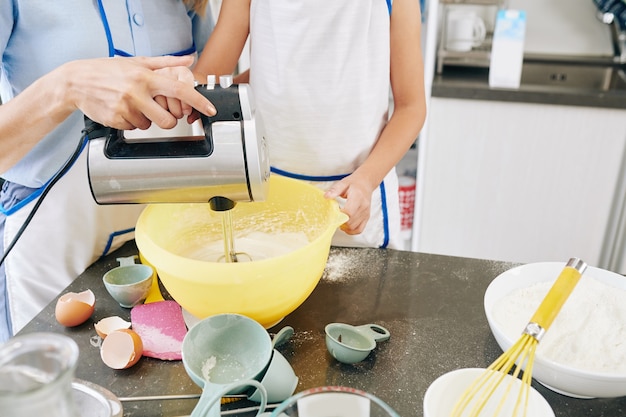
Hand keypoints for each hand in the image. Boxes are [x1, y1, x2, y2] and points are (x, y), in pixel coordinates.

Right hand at [62, 55, 215, 129]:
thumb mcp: (137, 62)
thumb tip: (188, 60)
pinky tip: (121, 109)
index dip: (198, 101)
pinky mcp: (116, 120)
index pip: (179, 90)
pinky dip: (131, 122)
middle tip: (156, 109)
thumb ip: (165, 62)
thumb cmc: (107, 70)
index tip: (210, 110)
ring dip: (146, 119)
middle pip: (168, 120)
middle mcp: (137, 93)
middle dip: (167, 119)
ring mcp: (126, 108)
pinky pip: (134, 128)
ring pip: (150, 126)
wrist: (76, 81)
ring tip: (133, 105)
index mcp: (145, 77)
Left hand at [324, 175, 372, 234]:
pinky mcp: (367, 217)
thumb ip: (334, 190)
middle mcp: (364, 207)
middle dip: (340, 221)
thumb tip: (326, 196)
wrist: (366, 183)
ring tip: (339, 219)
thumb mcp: (343, 183)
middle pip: (350, 222)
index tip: (334, 212)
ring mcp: (366, 213)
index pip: (349, 212)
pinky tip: (346, 226)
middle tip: (335, 216)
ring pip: (354, 227)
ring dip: (345, 227)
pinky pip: (359, 229)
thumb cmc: (354, 183)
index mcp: (358, 198)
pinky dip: (352, 231)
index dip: (339, 215)